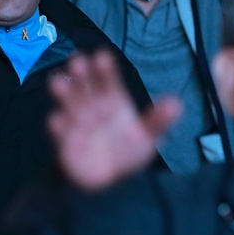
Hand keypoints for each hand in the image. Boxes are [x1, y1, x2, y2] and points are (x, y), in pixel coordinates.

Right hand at [48, 50, 181, 190]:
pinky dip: (58, 127)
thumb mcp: (147, 137)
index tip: (102, 56)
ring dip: (63, 92)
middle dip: (81, 74)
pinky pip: (60, 133)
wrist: (107, 178)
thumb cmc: (127, 151)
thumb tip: (177, 103)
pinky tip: (57, 121)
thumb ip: (158, 121)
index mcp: (112, 101)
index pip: (108, 81)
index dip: (105, 69)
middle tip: (78, 61)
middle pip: (86, 86)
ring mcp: (77, 123)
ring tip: (57, 81)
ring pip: (68, 104)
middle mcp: (93, 107)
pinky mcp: (66, 143)